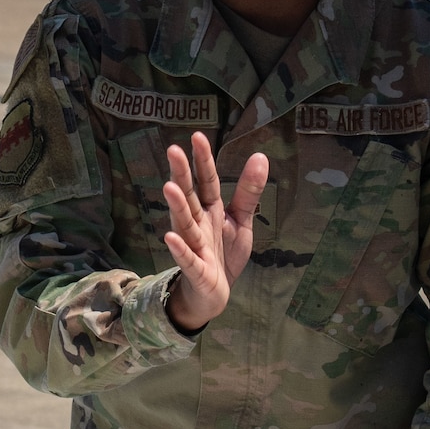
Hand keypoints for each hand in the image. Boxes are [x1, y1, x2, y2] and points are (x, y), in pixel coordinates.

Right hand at [161, 131, 268, 332]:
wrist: (215, 292)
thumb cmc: (225, 252)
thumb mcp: (241, 220)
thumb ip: (248, 191)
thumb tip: (261, 156)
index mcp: (211, 209)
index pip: (206, 181)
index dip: (203, 160)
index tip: (197, 136)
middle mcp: (199, 223)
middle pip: (190, 196)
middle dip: (181, 174)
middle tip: (172, 150)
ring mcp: (195, 246)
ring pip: (185, 224)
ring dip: (177, 207)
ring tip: (169, 187)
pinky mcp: (196, 269)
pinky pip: (187, 258)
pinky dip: (180, 249)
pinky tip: (170, 237)